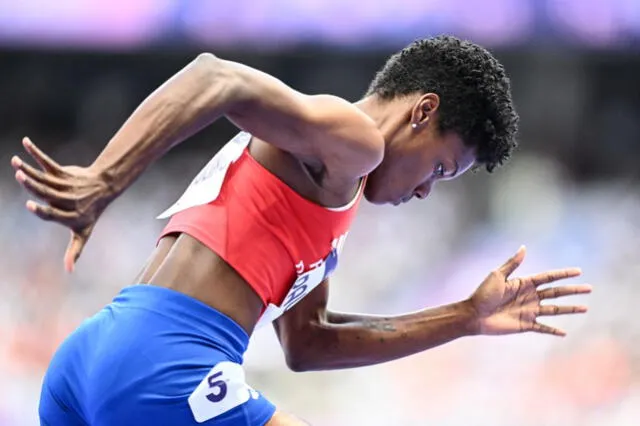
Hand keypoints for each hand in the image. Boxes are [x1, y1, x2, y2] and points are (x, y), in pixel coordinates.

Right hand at [11, 137, 113, 271]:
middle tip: (20, 175)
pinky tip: (26, 143)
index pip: (55, 213)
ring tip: (15, 162)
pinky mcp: (64, 172)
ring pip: (46, 177)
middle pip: (48, 192)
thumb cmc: (90, 214)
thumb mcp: (84, 233)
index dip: (44, 210)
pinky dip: (36, 153)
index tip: (31, 204)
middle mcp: (68, 199)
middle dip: (33, 185)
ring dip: (30, 168)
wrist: (105, 189)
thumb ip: (74, 250)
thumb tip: (69, 271)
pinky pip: (49, 162)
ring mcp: (66, 185)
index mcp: (70, 215)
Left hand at [469, 246, 590, 336]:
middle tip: (589, 288)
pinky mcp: (525, 325)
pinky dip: (553, 330)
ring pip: (554, 310)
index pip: (548, 277)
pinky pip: (542, 328)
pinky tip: (564, 332)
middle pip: (556, 293)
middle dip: (573, 290)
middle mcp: (529, 297)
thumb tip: (524, 247)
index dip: (563, 274)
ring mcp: (529, 311)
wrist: (473, 314)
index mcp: (524, 283)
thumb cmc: (483, 294)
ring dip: (569, 309)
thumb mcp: (497, 276)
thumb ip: (512, 263)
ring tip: (585, 308)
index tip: (578, 271)